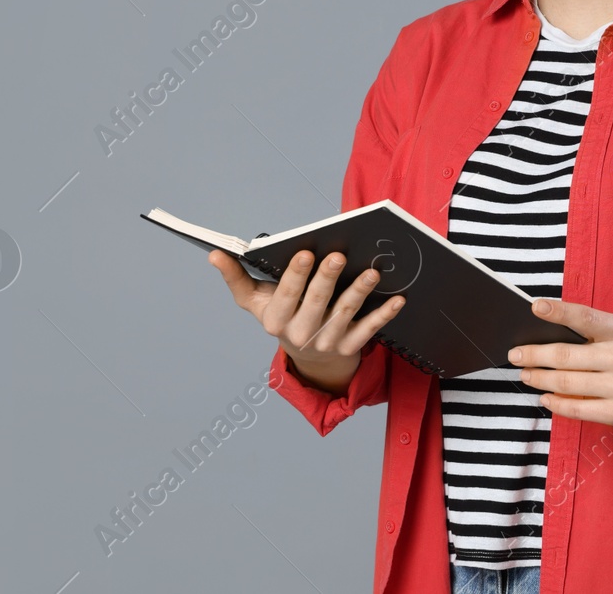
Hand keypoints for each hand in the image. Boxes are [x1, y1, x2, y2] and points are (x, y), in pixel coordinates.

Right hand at [211, 249, 404, 393]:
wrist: (309, 359)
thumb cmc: (283, 316)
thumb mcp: (256, 302)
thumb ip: (237, 277)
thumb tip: (214, 254)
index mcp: (276, 320)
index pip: (286, 296)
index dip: (295, 276)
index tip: (304, 253)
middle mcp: (301, 334)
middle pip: (316, 303)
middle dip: (327, 278)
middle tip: (339, 255)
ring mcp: (327, 342)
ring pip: (345, 314)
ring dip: (359, 292)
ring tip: (372, 271)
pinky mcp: (351, 347)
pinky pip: (370, 330)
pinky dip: (385, 315)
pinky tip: (398, 299)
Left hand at [506, 299, 612, 430]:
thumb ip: (595, 332)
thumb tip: (547, 334)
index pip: (586, 317)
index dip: (559, 311)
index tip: (534, 307)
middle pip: (566, 355)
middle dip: (534, 355)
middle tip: (515, 355)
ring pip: (567, 383)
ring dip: (539, 379)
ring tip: (525, 375)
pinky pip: (578, 409)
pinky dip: (556, 403)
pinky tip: (545, 397)